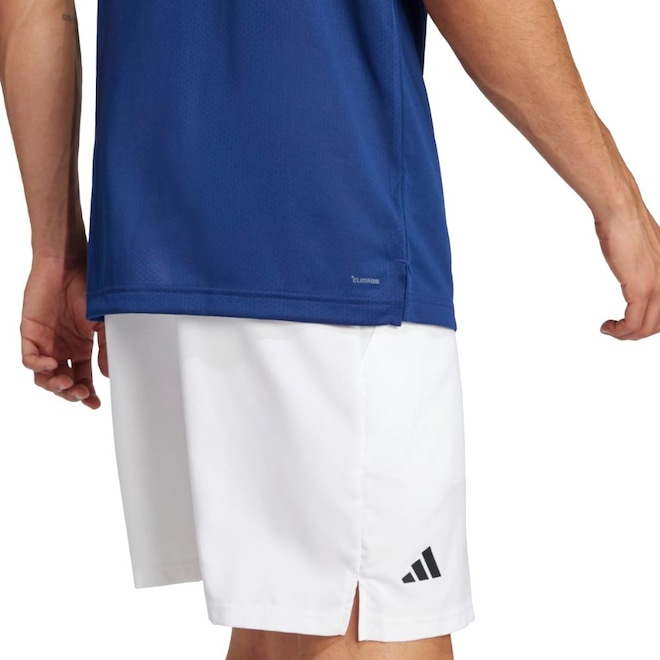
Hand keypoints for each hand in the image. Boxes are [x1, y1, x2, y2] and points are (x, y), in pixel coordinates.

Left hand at [20, 256, 106, 407]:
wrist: (68, 265)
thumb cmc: (89, 288)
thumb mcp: (105, 323)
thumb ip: (105, 349)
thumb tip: (107, 374)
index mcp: (81, 348)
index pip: (82, 379)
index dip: (87, 394)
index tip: (95, 404)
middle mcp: (62, 348)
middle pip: (63, 383)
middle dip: (71, 394)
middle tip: (81, 394)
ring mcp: (45, 342)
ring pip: (44, 377)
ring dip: (55, 386)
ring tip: (66, 384)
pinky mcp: (30, 334)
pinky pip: (30, 359)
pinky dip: (39, 367)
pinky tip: (53, 365)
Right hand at [595, 203, 659, 339]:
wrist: (620, 211)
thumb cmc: (627, 225)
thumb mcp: (647, 251)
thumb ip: (650, 267)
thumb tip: (639, 274)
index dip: (649, 324)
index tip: (629, 323)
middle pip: (658, 324)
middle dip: (636, 333)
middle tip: (618, 329)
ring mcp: (659, 286)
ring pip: (647, 327)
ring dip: (625, 335)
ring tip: (611, 329)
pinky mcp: (642, 288)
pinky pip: (633, 322)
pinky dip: (619, 330)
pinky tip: (607, 326)